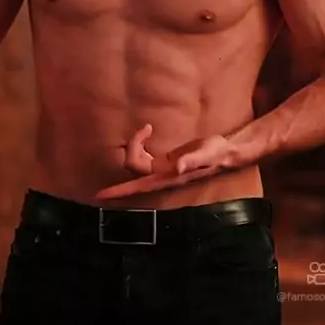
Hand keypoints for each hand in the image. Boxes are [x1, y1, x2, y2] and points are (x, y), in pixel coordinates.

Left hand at [96, 129, 246, 200]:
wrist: (225, 153)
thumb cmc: (217, 153)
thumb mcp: (207, 154)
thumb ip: (192, 161)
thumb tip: (176, 167)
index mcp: (168, 177)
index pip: (138, 185)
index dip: (119, 191)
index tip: (100, 196)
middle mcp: (161, 176)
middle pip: (133, 166)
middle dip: (133, 146)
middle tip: (146, 128)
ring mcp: (160, 170)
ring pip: (136, 161)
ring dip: (136, 144)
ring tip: (147, 129)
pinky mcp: (163, 163)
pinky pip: (142, 156)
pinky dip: (140, 144)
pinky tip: (147, 133)